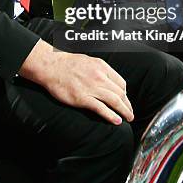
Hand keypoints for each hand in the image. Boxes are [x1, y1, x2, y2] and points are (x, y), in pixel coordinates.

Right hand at [19, 40, 133, 124]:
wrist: (52, 66)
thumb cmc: (68, 63)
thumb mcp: (89, 60)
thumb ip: (100, 70)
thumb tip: (108, 79)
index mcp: (102, 67)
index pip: (121, 82)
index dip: (125, 94)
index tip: (125, 100)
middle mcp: (100, 76)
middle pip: (120, 93)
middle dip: (127, 105)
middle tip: (130, 113)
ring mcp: (91, 88)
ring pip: (114, 101)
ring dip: (124, 111)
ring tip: (128, 118)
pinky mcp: (83, 98)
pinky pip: (101, 108)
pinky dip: (111, 115)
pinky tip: (117, 121)